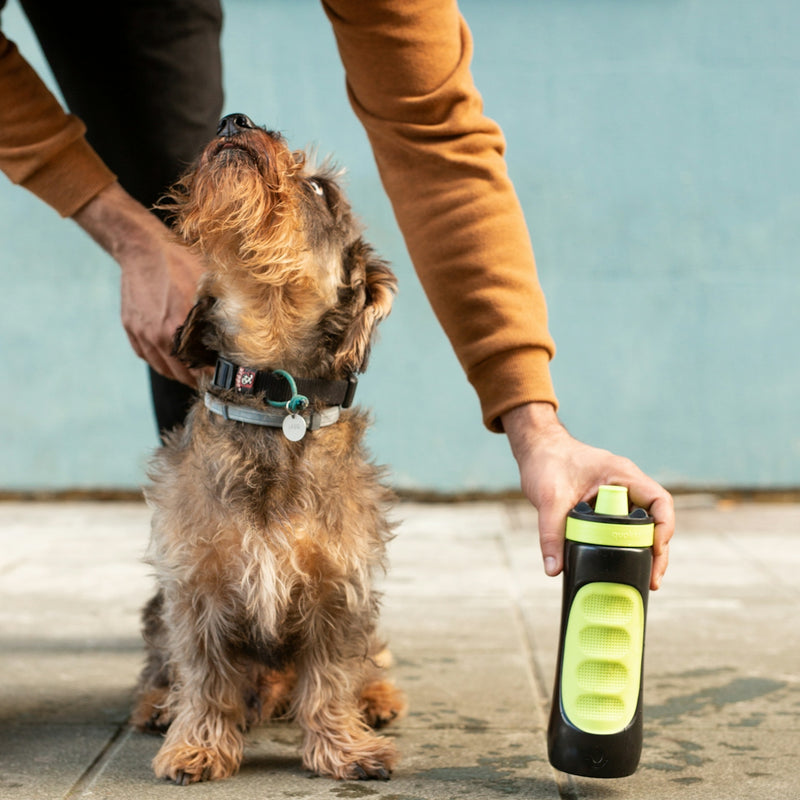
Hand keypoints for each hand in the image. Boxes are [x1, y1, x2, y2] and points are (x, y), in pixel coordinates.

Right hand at [72, 183, 201, 385]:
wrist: (142, 248)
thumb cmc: (180, 263)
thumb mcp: (208, 286)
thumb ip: (219, 313)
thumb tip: (237, 331)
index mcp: (179, 327)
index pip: (198, 366)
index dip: (211, 373)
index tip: (221, 375)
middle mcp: (158, 335)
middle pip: (180, 372)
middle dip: (195, 377)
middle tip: (209, 377)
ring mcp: (141, 333)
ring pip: (161, 367)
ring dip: (177, 373)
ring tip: (192, 372)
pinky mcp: (130, 327)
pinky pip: (145, 355)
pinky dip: (158, 361)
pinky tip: (170, 358)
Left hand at [502, 402, 674, 590]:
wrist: (536, 448)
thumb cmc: (546, 461)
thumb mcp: (548, 499)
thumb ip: (551, 534)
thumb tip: (553, 569)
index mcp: (622, 474)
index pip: (659, 501)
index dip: (663, 528)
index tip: (654, 552)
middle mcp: (626, 484)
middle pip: (655, 519)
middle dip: (657, 550)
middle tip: (652, 580)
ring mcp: (618, 494)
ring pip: (640, 525)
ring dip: (643, 549)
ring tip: (643, 579)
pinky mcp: (605, 505)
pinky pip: (622, 526)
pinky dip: (625, 544)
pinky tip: (621, 564)